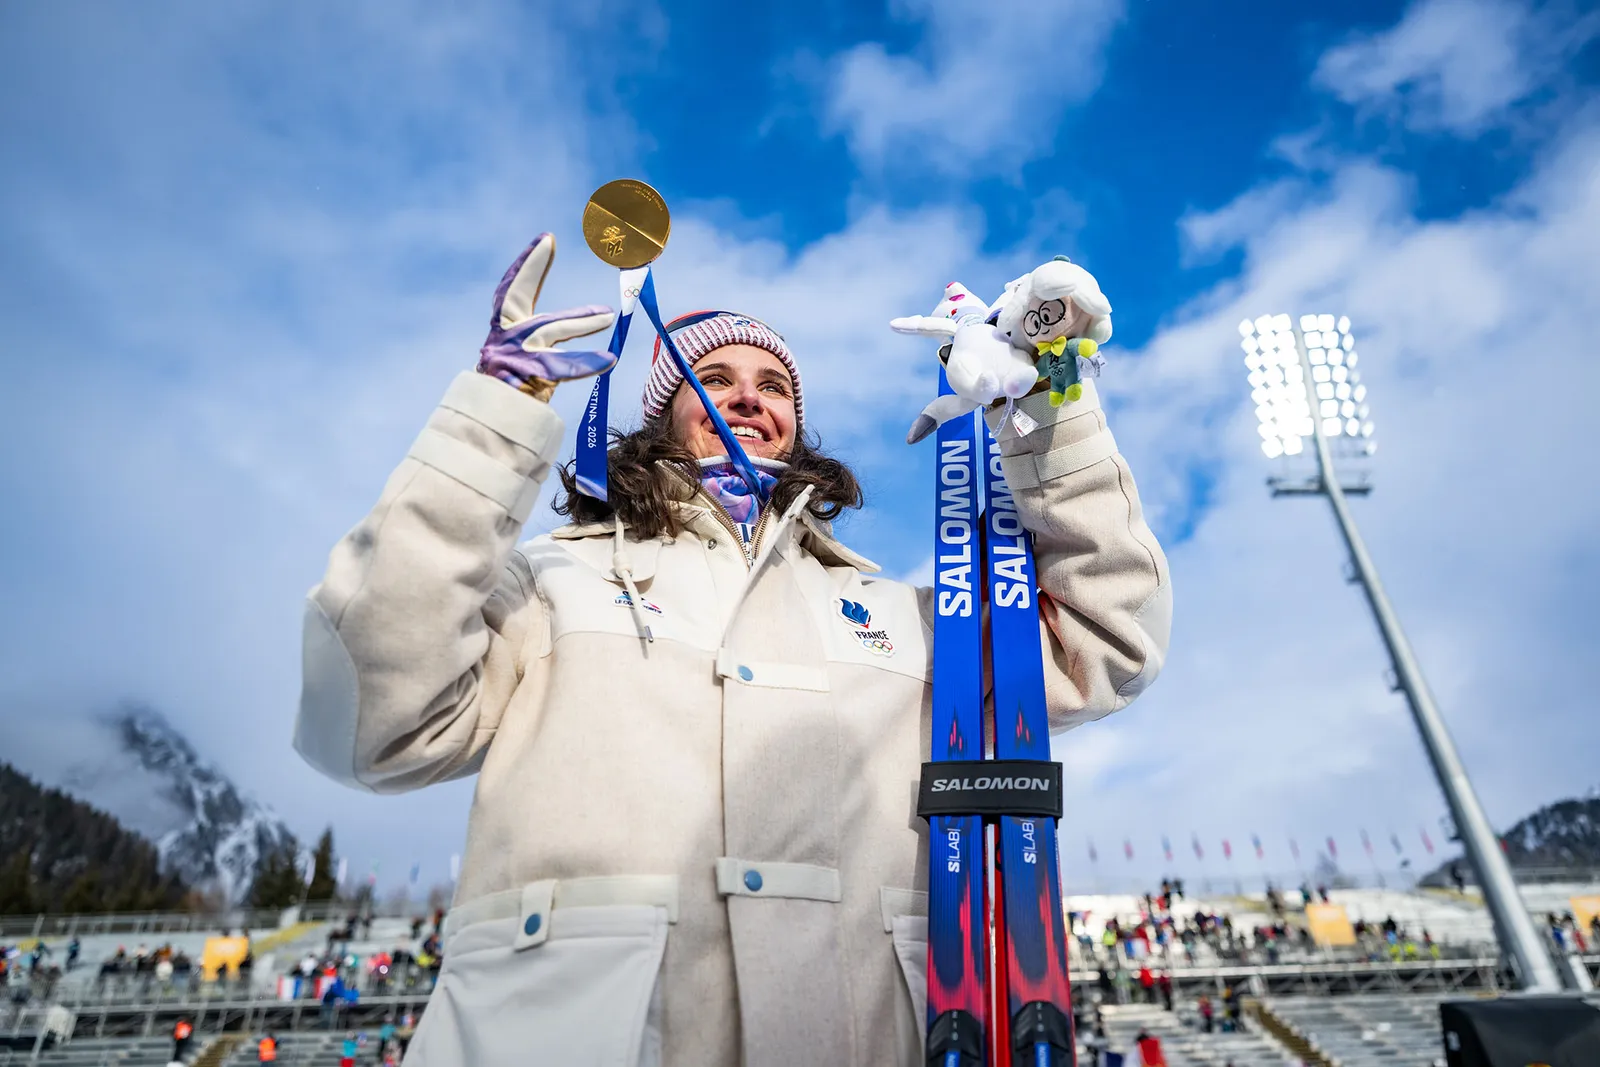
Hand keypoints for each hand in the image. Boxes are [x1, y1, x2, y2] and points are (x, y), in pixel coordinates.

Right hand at [477, 234, 616, 399]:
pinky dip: (586, 363)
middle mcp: (503, 341)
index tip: (546, 239)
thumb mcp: (527, 361)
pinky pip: (562, 369)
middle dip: (542, 277)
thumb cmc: (514, 395)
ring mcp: (512, 358)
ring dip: (580, 322)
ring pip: (550, 333)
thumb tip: (594, 318)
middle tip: (557, 248)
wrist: (491, 426)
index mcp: (501, 332)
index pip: (512, 290)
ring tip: (609, 315)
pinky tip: (608, 360)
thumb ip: (548, 339)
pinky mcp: (525, 378)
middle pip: (527, 302)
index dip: (528, 265)